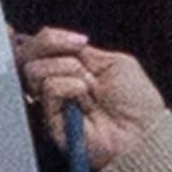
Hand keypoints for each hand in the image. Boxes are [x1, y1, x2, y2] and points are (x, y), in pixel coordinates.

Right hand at [9, 28, 163, 169]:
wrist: (143, 134)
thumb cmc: (137, 104)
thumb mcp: (114, 62)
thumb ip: (83, 51)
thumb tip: (60, 40)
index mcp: (70, 71)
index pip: (42, 46)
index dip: (52, 37)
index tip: (80, 41)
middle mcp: (56, 86)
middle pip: (28, 55)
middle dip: (51, 44)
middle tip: (78, 52)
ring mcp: (51, 105)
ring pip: (34, 70)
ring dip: (68, 69)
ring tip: (90, 86)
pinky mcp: (51, 122)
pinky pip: (48, 89)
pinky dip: (70, 86)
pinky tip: (85, 98)